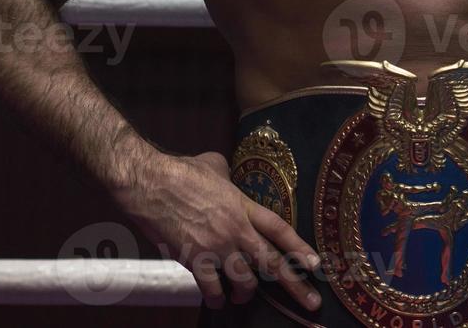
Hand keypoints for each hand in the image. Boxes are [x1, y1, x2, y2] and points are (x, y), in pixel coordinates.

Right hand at [115, 150, 321, 311]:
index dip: (300, 247)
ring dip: (247, 294)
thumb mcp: (215, 165)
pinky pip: (212, 288)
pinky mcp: (194, 259)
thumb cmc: (181, 170)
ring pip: (245, 281)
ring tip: (243, 298)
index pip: (280, 229)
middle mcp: (235, 229)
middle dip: (295, 285)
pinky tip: (218, 301)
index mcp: (243, 206)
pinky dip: (217, 298)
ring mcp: (216, 247)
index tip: (316, 263)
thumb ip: (229, 176)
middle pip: (271, 262)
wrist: (150, 184)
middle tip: (312, 302)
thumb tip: (227, 175)